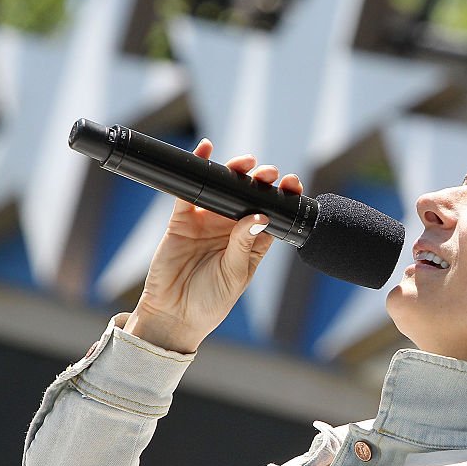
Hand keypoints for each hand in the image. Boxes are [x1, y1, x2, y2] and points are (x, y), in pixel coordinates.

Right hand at [123, 139, 303, 352]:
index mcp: (251, 243)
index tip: (292, 184)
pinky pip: (189, 191)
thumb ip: (244, 245)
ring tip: (245, 163)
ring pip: (223, 188)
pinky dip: (198, 168)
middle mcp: (231, 228)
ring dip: (234, 171)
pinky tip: (206, 151)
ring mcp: (207, 222)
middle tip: (268, 173)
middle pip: (248, 196)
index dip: (282, 197)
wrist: (174, 314)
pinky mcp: (182, 220)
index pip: (270, 213)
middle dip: (260, 180)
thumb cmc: (211, 301)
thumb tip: (258, 216)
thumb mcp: (235, 274)